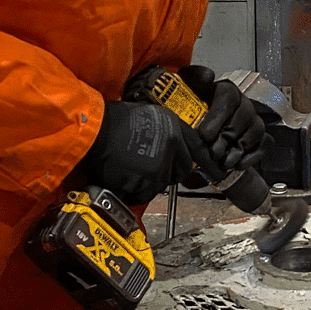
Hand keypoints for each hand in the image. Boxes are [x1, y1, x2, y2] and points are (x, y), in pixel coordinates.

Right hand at [79, 100, 201, 207]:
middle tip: (152, 167)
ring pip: (162, 184)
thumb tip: (176, 146)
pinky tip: (124, 177)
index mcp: (174, 129)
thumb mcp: (150, 116)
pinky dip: (135, 190)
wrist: (91, 130)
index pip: (198, 150)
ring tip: (132, 169)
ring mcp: (158, 167)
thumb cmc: (112, 120)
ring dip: (150, 181)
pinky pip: (144, 193)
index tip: (219, 172)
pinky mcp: (144, 182)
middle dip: (170, 171)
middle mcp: (171, 147)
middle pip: (181, 170)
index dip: (209, 163)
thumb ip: (168, 132)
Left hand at [177, 64, 267, 178]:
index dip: (218, 117)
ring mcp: (253, 120)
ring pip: (256, 130)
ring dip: (240, 148)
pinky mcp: (260, 137)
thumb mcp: (186, 90)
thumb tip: (207, 76)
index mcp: (226, 90)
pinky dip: (253, 156)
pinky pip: (264, 144)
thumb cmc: (191, 111)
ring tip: (224, 161)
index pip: (229, 98)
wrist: (197, 132)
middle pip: (244, 116)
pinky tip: (238, 164)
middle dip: (228, 136)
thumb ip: (193, 78)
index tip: (205, 135)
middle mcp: (243, 103)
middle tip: (213, 152)